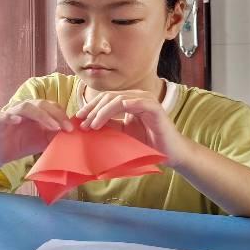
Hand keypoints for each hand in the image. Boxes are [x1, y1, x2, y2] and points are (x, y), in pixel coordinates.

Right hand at [0, 99, 72, 165]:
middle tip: (66, 127)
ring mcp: (12, 113)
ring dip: (41, 115)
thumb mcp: (44, 141)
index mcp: (37, 111)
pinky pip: (4, 116)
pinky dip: (11, 117)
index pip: (52, 106)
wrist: (3, 154)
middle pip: (41, 104)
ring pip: (26, 107)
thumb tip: (72, 133)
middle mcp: (25, 108)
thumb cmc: (24, 144)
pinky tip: (18, 121)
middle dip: (56, 115)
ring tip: (52, 126)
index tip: (71, 129)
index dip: (62, 115)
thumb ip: (56, 135)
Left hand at [76, 90, 191, 167]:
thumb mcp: (123, 132)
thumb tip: (87, 122)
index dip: (90, 106)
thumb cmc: (148, 143)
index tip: (78, 118)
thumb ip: (109, 124)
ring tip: (91, 125)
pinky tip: (102, 121)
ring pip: (116, 99)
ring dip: (100, 112)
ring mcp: (146, 99)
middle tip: (82, 123)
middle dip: (92, 109)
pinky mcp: (153, 107)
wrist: (170, 153)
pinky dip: (113, 111)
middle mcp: (138, 96)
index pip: (106, 98)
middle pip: (108, 96)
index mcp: (130, 100)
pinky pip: (130, 103)